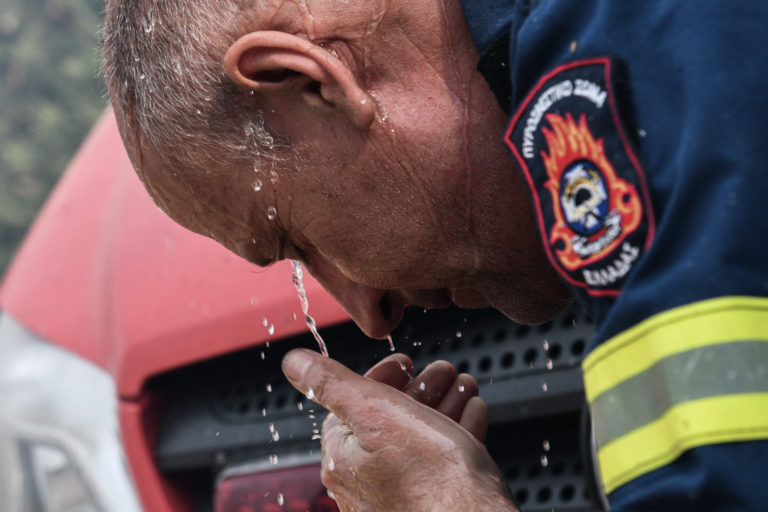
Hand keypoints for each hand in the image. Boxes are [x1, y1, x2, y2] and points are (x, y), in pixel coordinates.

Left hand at [282, 349, 517, 511]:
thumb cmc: (430, 479)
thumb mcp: (375, 412)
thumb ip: (332, 383)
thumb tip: (294, 363)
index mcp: (343, 459)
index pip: (351, 405)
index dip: (380, 376)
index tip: (402, 363)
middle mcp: (366, 484)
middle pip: (389, 418)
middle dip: (418, 388)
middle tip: (439, 371)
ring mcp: (401, 497)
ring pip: (420, 437)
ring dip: (441, 405)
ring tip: (461, 385)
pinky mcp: (433, 504)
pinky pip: (443, 461)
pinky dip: (457, 431)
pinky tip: (472, 414)